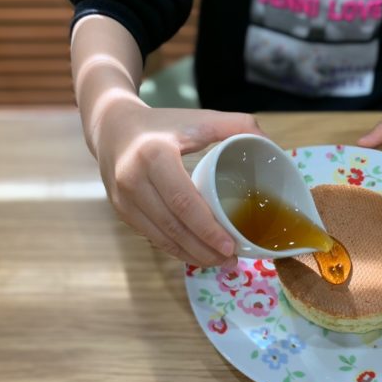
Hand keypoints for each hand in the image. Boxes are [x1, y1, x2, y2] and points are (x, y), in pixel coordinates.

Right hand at [94, 98, 264, 265]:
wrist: (112, 127)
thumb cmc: (163, 124)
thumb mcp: (198, 118)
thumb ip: (237, 124)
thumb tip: (270, 143)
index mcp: (154, 155)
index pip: (183, 202)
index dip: (207, 229)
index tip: (231, 245)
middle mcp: (132, 179)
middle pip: (173, 226)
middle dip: (204, 250)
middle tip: (231, 260)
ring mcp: (123, 198)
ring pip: (162, 238)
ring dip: (192, 255)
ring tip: (220, 262)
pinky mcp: (120, 211)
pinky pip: (152, 237)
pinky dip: (176, 249)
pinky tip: (196, 255)